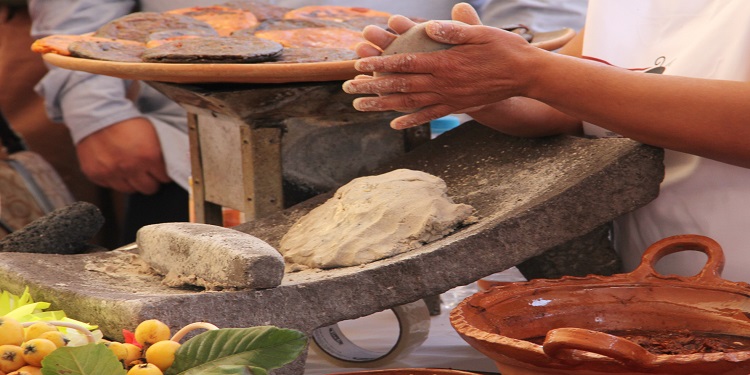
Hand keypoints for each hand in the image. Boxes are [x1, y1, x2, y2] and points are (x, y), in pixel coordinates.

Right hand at [76, 117, 170, 194]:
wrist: (97, 114)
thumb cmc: (127, 122)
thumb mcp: (151, 134)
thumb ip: (160, 153)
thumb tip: (169, 168)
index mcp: (149, 156)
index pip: (164, 178)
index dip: (163, 173)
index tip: (160, 171)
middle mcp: (131, 167)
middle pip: (149, 188)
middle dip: (150, 181)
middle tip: (147, 173)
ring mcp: (112, 173)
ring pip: (130, 190)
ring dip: (132, 182)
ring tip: (131, 171)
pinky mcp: (96, 174)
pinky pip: (111, 186)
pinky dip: (114, 179)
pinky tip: (116, 168)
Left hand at [342, 3, 539, 128]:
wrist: (525, 75)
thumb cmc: (504, 48)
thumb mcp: (481, 33)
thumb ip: (454, 31)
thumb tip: (428, 27)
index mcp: (445, 63)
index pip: (405, 63)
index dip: (380, 64)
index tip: (359, 64)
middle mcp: (443, 83)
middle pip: (401, 86)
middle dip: (372, 86)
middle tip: (348, 87)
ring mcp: (449, 98)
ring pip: (409, 103)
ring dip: (382, 105)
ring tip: (359, 105)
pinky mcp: (456, 106)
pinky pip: (430, 115)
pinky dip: (410, 120)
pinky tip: (393, 124)